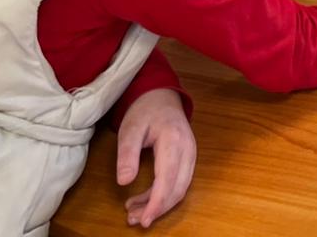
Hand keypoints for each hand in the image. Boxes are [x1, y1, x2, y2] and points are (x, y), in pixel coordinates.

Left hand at [116, 89, 195, 228]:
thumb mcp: (130, 129)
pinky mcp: (188, 159)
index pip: (168, 180)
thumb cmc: (145, 111)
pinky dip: (164, 196)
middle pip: (178, 188)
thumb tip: (124, 181)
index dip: (157, 203)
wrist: (161, 96)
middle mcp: (188, 149)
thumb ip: (127, 154)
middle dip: (157, 209)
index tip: (143, 219)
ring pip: (181, 188)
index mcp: (173, 141)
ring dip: (160, 205)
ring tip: (135, 213)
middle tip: (134, 219)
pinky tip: (145, 200)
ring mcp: (191, 154)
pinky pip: (180, 182)